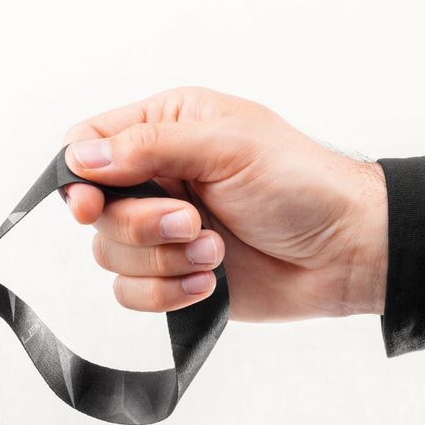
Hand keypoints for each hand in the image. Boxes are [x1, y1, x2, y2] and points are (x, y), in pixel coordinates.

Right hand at [61, 87, 387, 321]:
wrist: (346, 251)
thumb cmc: (303, 184)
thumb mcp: (229, 146)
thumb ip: (150, 147)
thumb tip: (82, 157)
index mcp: (166, 129)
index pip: (88, 143)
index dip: (78, 176)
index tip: (90, 203)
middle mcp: (158, 179)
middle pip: (96, 210)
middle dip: (142, 225)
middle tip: (193, 223)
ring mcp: (164, 231)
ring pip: (111, 255)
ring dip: (164, 261)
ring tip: (217, 251)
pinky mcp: (174, 276)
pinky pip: (133, 294)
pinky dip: (167, 294)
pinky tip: (211, 282)